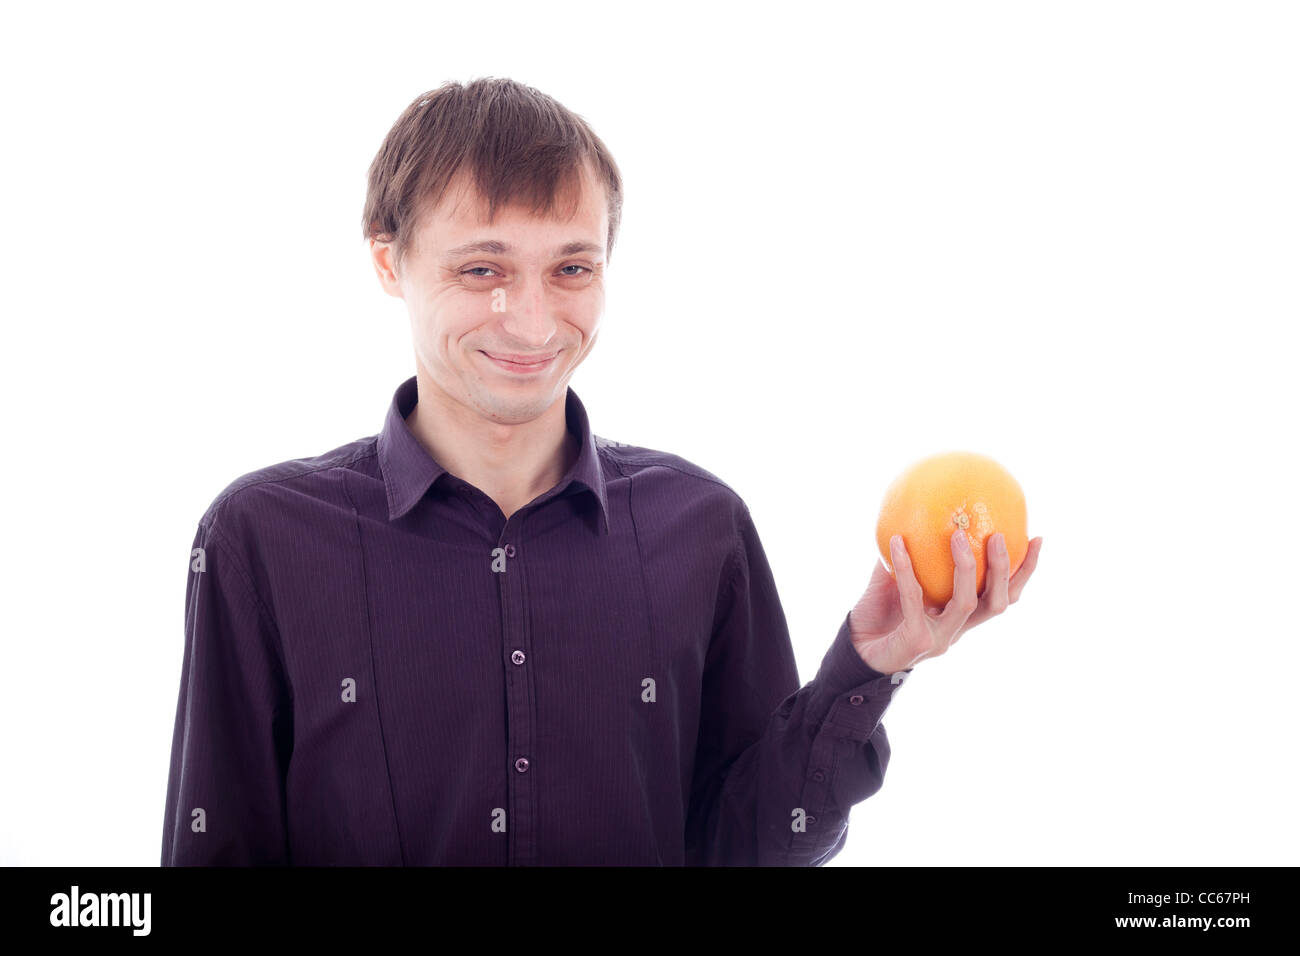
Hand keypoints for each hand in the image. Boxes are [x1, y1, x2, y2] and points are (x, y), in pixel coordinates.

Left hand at [848, 531, 1042, 675]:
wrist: (852, 651)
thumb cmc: (876, 615)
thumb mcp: (895, 579)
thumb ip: (912, 554)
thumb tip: (917, 510)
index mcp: (960, 617)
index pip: (1003, 595)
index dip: (1023, 571)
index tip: (1035, 538)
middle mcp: (956, 630)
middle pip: (997, 602)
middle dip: (1004, 569)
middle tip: (999, 535)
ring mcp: (939, 638)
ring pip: (966, 603)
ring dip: (965, 567)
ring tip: (958, 535)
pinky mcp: (916, 641)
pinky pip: (913, 598)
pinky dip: (906, 568)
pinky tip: (896, 541)